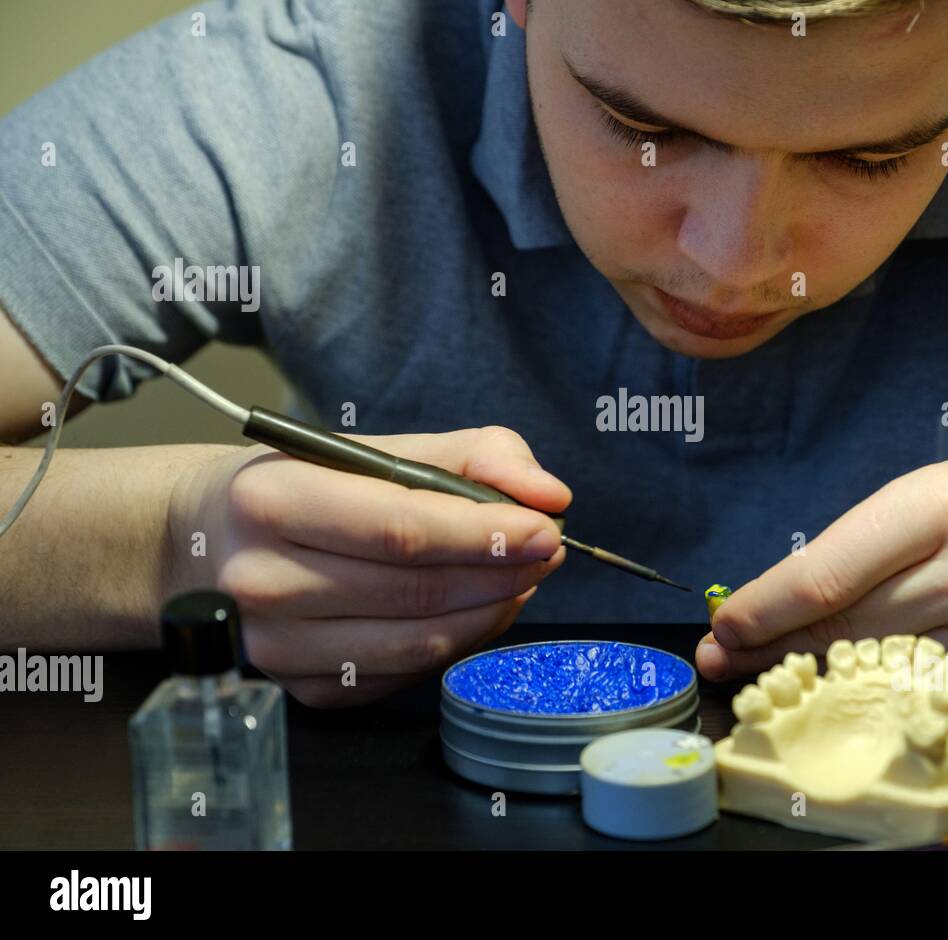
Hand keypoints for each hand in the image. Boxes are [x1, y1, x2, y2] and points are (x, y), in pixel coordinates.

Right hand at [165, 426, 569, 706]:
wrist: (210, 542)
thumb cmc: (304, 486)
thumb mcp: (380, 447)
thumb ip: (475, 456)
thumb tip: (549, 494)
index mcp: (274, 500)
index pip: (401, 529)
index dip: (484, 534)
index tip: (544, 528)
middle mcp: (263, 580)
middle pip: (416, 591)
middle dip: (501, 572)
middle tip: (546, 550)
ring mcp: (277, 646)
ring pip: (419, 643)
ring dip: (490, 612)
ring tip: (519, 578)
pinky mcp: (302, 690)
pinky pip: (404, 674)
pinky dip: (455, 642)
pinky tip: (473, 609)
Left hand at [696, 438, 947, 696]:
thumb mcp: (943, 486)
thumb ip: (873, 539)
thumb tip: (791, 592)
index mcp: (940, 505)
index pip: (828, 573)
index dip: (762, 609)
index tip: (721, 624)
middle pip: (840, 626)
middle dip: (768, 648)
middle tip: (718, 659)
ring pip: (872, 666)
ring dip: (808, 673)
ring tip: (757, 674)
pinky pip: (917, 685)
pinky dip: (869, 688)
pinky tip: (836, 686)